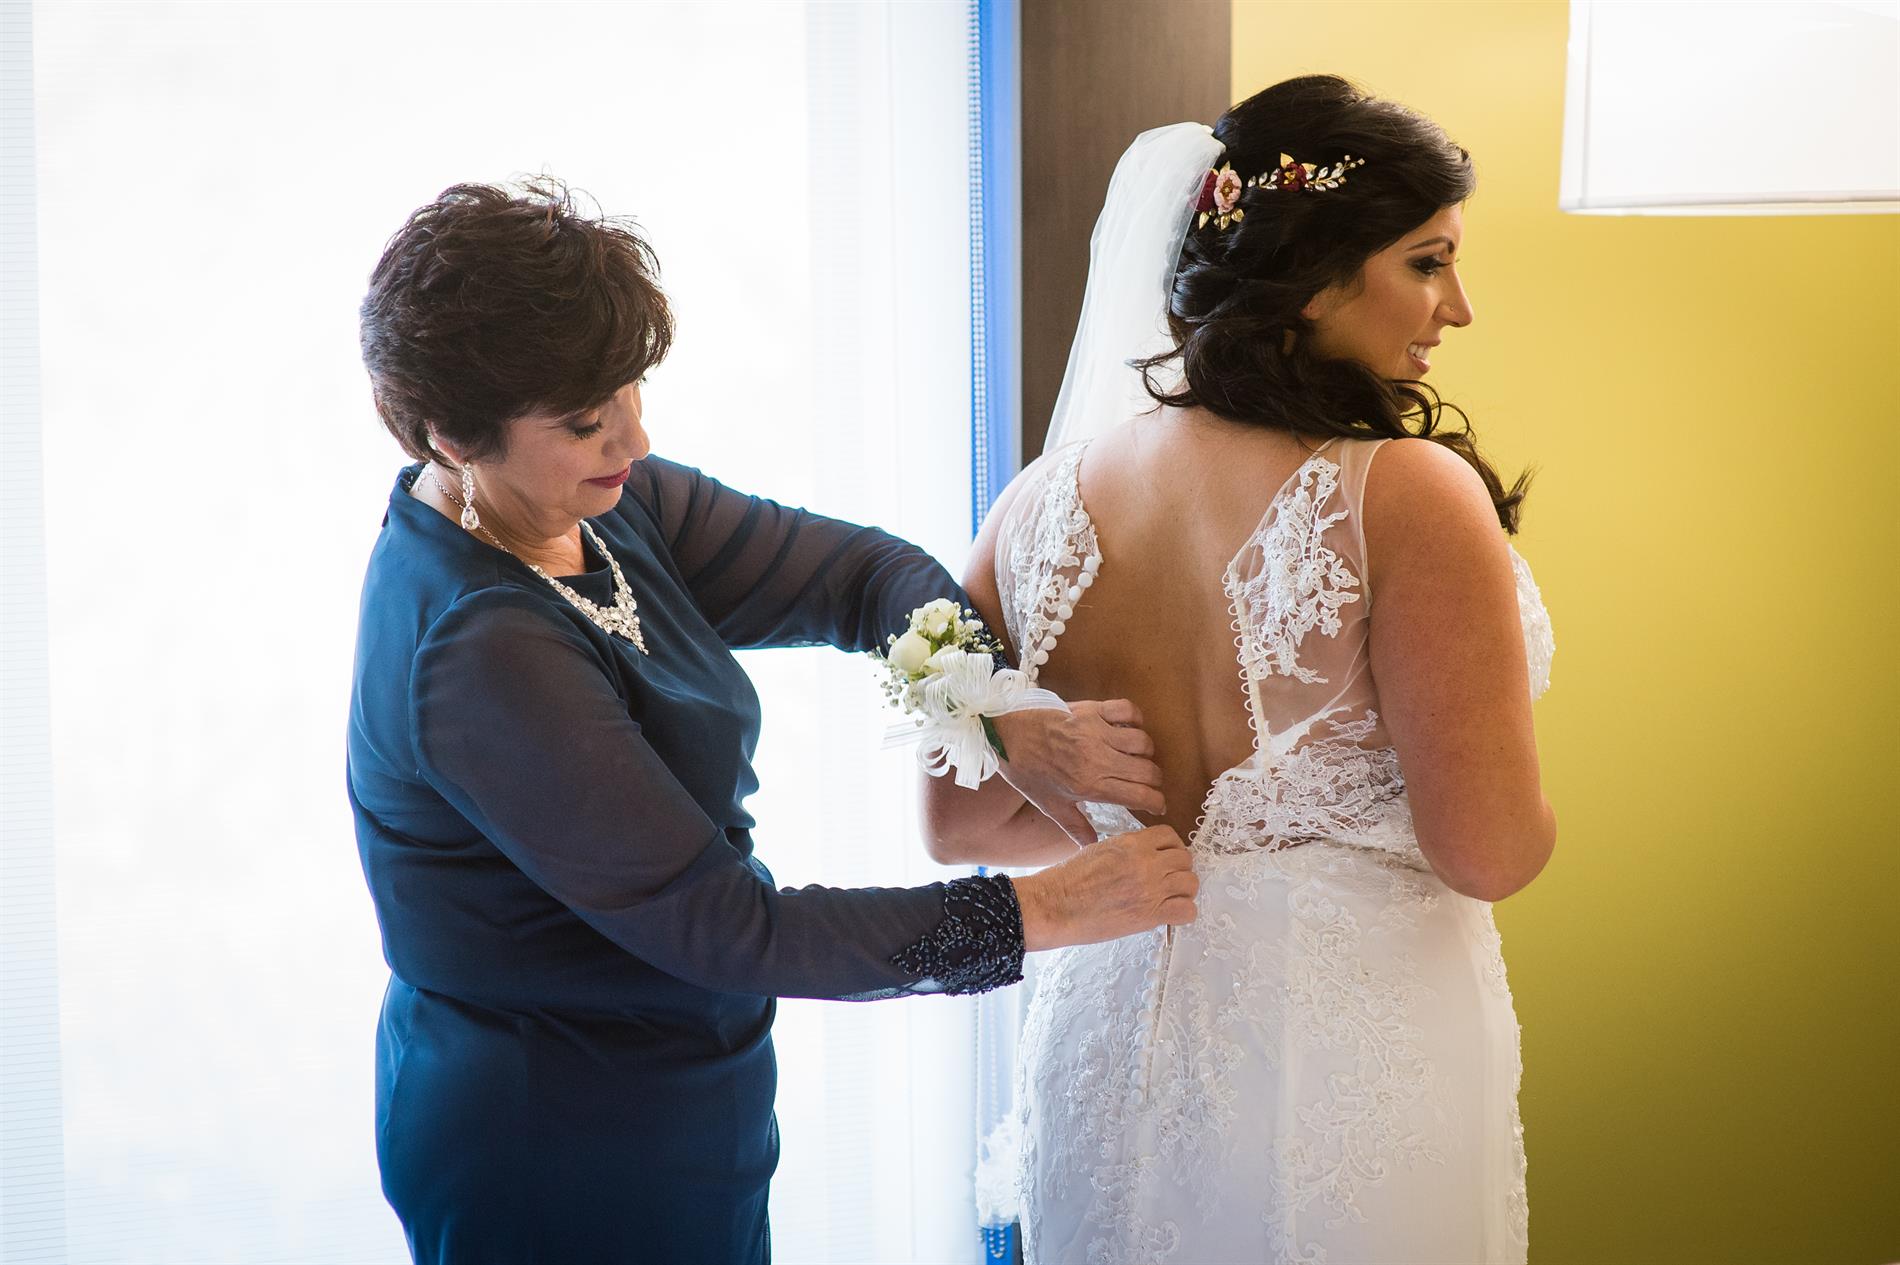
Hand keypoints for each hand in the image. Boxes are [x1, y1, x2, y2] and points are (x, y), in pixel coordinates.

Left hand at [989, 700, 1165, 844]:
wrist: (1005, 734)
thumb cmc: (1027, 771)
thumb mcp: (1049, 805)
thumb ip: (1075, 827)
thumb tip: (1092, 847)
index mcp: (1090, 785)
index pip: (1141, 796)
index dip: (1156, 803)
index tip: (1157, 805)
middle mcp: (1098, 759)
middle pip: (1148, 771)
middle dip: (1154, 781)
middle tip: (1148, 784)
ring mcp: (1097, 731)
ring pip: (1143, 742)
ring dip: (1145, 752)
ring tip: (1137, 757)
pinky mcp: (1092, 709)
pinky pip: (1128, 710)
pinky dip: (1136, 718)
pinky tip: (1128, 728)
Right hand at [1013, 825, 1196, 950]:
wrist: (1055, 905)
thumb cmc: (1068, 880)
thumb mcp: (1099, 850)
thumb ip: (1127, 850)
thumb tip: (1143, 855)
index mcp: (1132, 843)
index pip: (1170, 836)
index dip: (1171, 847)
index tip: (1166, 858)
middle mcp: (1146, 862)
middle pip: (1185, 859)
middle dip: (1179, 869)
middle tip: (1168, 880)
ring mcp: (1151, 888)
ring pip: (1190, 883)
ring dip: (1183, 890)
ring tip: (1170, 898)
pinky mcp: (1150, 914)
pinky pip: (1187, 911)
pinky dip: (1183, 913)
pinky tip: (1169, 914)